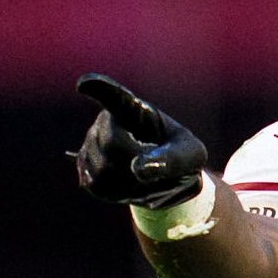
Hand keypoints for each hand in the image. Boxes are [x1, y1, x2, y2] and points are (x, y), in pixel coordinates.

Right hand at [74, 73, 208, 206]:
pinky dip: (116, 193)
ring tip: (142, 176)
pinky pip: (96, 185)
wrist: (168, 177)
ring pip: (100, 169)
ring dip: (127, 182)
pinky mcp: (86, 166)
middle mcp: (107, 121)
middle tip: (154, 167)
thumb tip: (139, 169)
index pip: (115, 96)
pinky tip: (127, 185)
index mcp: (136, 110)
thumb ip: (173, 159)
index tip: (85, 84)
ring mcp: (91, 142)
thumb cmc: (182, 157)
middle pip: (111, 144)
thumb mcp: (191, 155)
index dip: (99, 87)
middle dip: (135, 163)